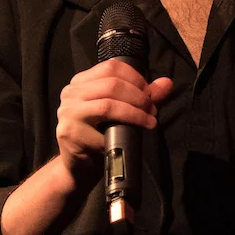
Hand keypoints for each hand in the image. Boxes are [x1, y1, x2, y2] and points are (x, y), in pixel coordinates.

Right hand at [52, 59, 172, 187]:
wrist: (79, 167)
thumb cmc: (99, 137)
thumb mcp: (121, 112)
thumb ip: (142, 96)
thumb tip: (167, 83)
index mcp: (81, 82)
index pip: (111, 67)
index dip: (135, 77)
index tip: (149, 93)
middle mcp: (71, 93)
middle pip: (112, 83)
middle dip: (138, 96)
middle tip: (152, 110)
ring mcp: (68, 112)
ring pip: (108, 103)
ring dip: (134, 112)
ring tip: (148, 121)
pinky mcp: (70, 131)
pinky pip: (102, 126)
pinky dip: (123, 128)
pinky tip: (132, 135)